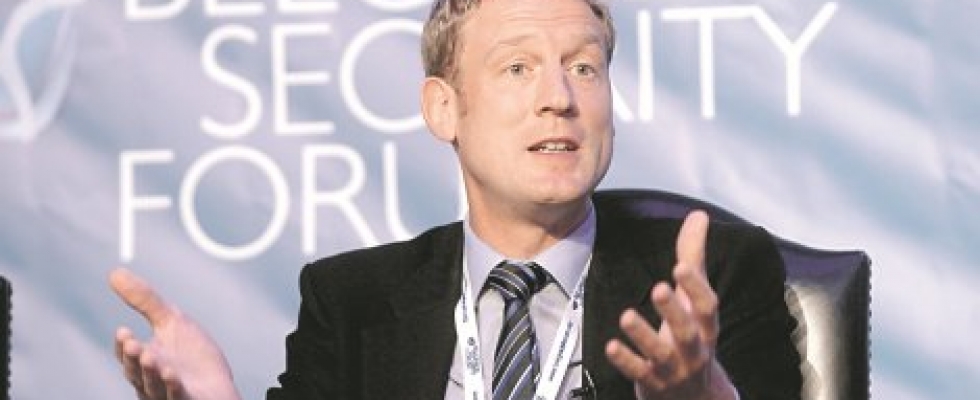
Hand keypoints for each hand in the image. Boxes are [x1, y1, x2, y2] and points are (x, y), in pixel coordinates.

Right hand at [110, 268, 240, 399]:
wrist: (219, 386)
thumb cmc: (193, 356)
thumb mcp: (170, 321)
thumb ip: (144, 300)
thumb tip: (114, 272)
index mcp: (145, 362)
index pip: (128, 355)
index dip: (124, 345)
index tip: (123, 331)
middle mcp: (152, 381)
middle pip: (137, 372)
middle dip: (133, 358)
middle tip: (132, 343)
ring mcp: (169, 393)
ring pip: (154, 386)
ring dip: (151, 372)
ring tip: (150, 356)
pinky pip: (177, 396)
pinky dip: (172, 387)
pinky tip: (172, 374)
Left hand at [605, 211, 735, 399]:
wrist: (695, 396)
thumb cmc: (693, 336)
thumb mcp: (695, 298)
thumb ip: (694, 256)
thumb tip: (699, 216)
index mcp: (705, 325)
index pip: (707, 306)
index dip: (696, 287)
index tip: (682, 266)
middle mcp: (694, 348)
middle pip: (688, 330)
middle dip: (674, 310)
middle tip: (660, 288)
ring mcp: (674, 368)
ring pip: (661, 354)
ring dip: (644, 336)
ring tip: (627, 316)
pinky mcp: (653, 383)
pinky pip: (639, 372)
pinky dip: (626, 360)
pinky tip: (611, 346)